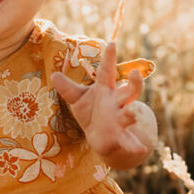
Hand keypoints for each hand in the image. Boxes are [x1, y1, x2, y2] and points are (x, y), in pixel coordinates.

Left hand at [51, 39, 154, 164]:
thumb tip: (53, 75)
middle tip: (135, 73)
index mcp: (106, 90)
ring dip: (132, 114)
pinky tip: (140, 150)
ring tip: (133, 114)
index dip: (109, 58)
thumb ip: (68, 89)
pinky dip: (135, 146)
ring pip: (130, 114)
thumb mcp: (78, 100)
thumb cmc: (93, 113)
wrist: (106, 139)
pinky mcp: (122, 137)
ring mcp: (122, 119)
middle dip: (134, 83)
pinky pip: (130, 141)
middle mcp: (117, 102)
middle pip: (129, 90)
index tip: (112, 43)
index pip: (107, 72)